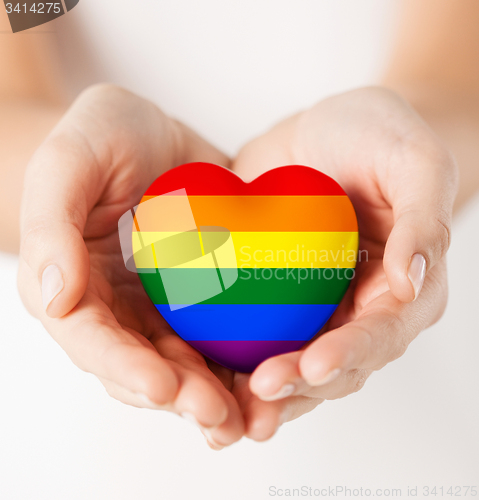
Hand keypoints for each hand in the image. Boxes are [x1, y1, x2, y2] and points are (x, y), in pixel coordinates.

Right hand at [18, 84, 243, 448]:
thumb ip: (50, 224)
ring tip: (247, 417)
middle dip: (179, 397)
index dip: (124, 369)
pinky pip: (219, 332)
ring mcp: (160, 304)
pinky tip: (269, 373)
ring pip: (184, 361)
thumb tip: (53, 296)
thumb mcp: (70, 160)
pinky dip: (239, 360)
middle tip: (218, 418)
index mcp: (73, 287)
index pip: (92, 341)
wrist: (149, 131)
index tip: (162, 386)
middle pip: (143, 365)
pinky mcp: (200, 293)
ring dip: (213, 393)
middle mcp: (116, 308)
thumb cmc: (101, 137)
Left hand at [230, 87, 457, 440]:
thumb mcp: (414, 164)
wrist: (331, 128)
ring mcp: (312, 305)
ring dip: (261, 392)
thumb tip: (412, 282)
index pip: (380, 335)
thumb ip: (423, 221)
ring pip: (290, 361)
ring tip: (226, 412)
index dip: (349, 355)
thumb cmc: (381, 138)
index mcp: (402, 290)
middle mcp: (357, 308)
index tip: (312, 365)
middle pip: (331, 364)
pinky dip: (229, 358)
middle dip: (297, 386)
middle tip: (258, 394)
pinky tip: (200, 374)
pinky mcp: (271, 293)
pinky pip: (251, 331)